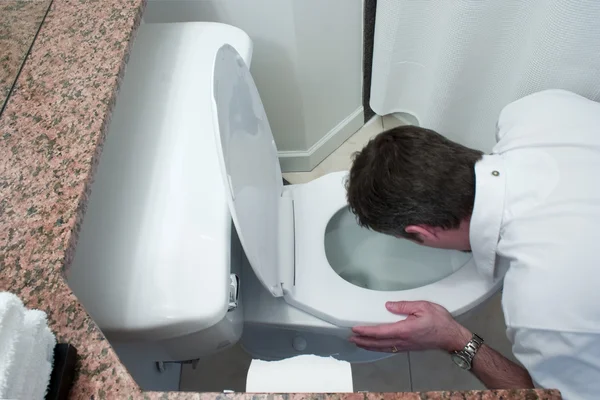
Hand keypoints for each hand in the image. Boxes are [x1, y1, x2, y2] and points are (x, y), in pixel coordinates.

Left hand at [349, 301, 471, 352]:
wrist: (452, 337)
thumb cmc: (439, 321)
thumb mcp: (423, 307)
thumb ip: (404, 306)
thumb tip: (388, 305)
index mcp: (404, 330)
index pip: (380, 332)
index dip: (366, 331)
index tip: (355, 329)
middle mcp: (402, 340)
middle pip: (378, 343)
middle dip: (363, 341)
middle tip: (351, 338)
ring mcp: (405, 346)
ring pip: (383, 347)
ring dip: (369, 346)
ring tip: (358, 343)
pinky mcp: (409, 347)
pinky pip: (390, 349)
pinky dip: (379, 348)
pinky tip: (375, 346)